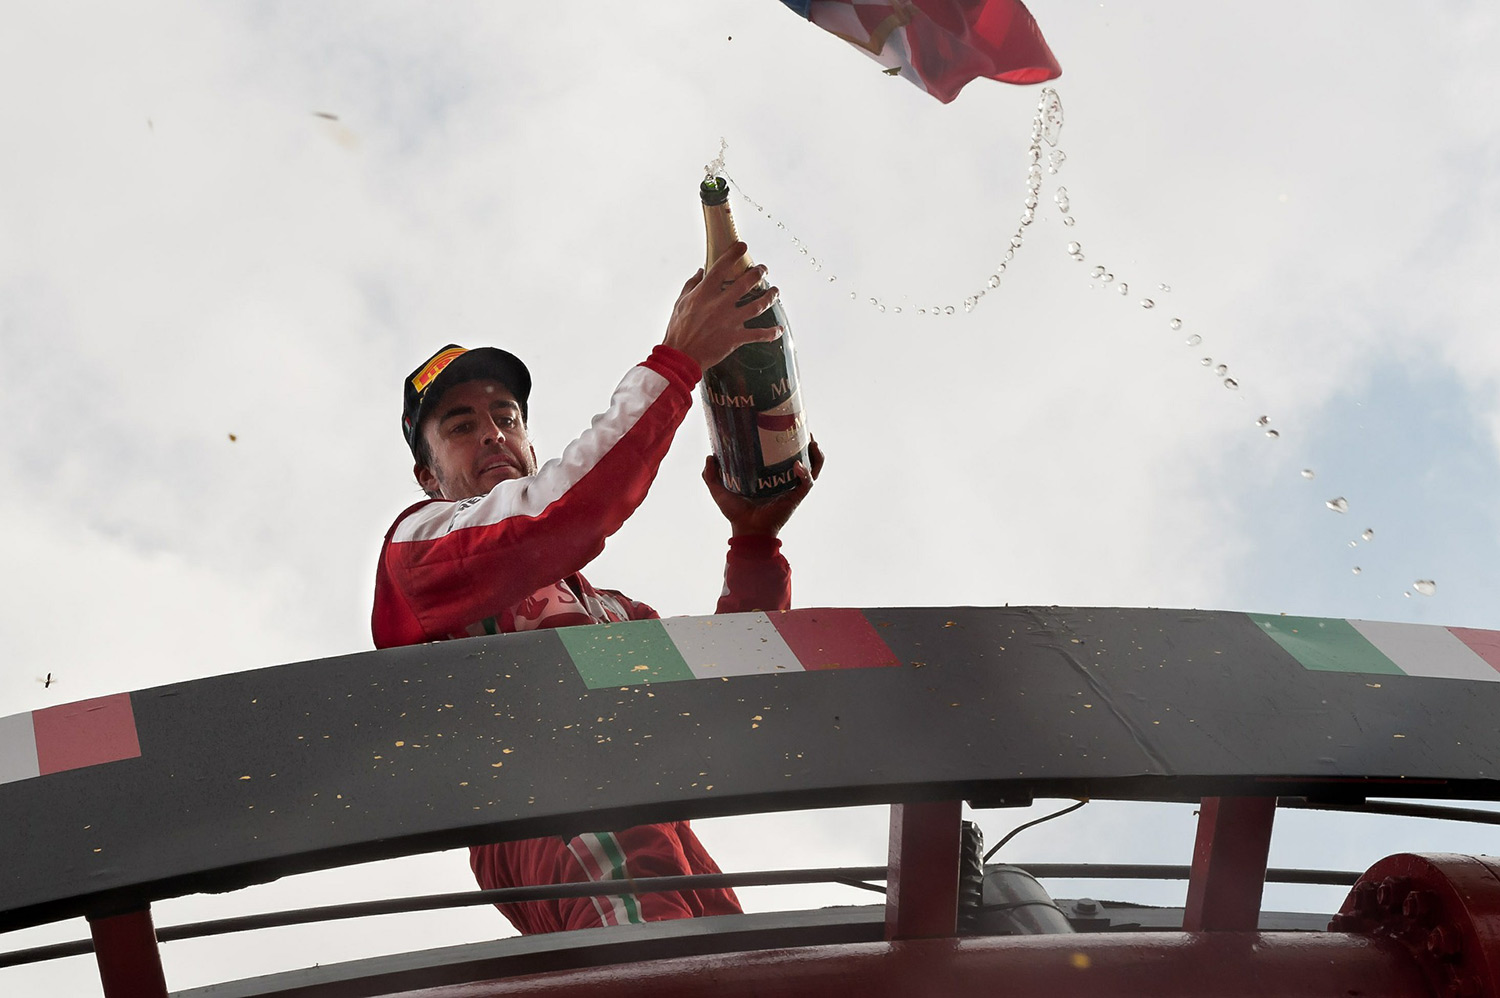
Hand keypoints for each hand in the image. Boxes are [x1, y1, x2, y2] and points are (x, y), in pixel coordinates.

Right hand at [663, 242, 782, 370]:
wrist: (681, 356)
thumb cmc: (678, 330)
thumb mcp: (680, 303)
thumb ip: (691, 285)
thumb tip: (700, 271)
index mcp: (705, 294)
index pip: (721, 268)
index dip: (734, 254)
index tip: (743, 246)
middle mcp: (720, 304)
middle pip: (746, 283)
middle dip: (759, 273)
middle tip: (764, 270)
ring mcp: (730, 321)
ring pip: (758, 306)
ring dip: (770, 297)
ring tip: (776, 291)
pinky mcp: (736, 338)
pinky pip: (759, 335)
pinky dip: (771, 333)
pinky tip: (779, 330)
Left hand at [703, 440, 823, 538]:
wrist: (746, 530)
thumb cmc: (735, 513)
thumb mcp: (719, 490)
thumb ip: (711, 474)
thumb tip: (710, 456)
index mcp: (770, 476)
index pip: (783, 455)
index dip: (788, 441)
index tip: (786, 425)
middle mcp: (784, 480)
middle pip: (803, 458)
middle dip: (807, 444)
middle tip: (802, 429)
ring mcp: (792, 488)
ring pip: (813, 468)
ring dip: (815, 455)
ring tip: (811, 442)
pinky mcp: (795, 497)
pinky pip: (807, 483)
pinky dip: (806, 473)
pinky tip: (799, 465)